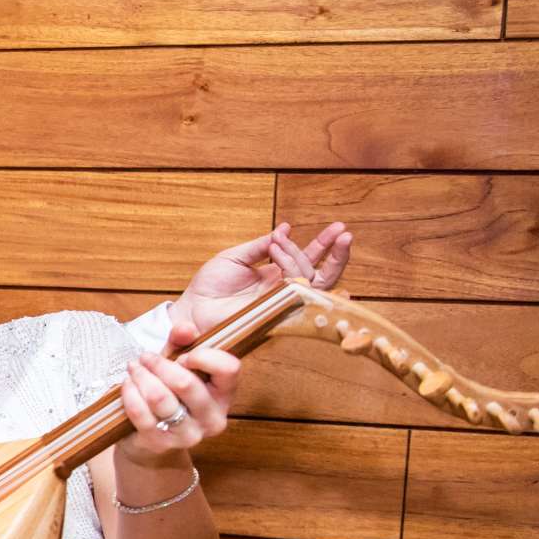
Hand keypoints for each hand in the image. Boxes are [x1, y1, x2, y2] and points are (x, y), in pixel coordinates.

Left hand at [115, 341, 240, 465]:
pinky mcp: (161, 443)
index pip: (229, 368)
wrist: (151, 440)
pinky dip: (130, 393)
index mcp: (225, 394)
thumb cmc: (169, 395)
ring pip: (160, 398)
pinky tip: (127, 384)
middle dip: (159, 364)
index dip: (204, 356)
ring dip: (141, 377)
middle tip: (145, 357)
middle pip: (186, 383)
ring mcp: (189, 434)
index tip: (184, 355)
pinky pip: (141, 412)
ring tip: (133, 368)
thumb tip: (184, 328)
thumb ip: (182, 342)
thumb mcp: (177, 364)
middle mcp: (213, 417)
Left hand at [173, 222, 352, 342]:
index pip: (308, 259)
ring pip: (312, 282)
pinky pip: (296, 292)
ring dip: (302, 257)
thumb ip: (262, 245)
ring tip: (280, 244)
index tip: (337, 228)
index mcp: (276, 273)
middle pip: (321, 273)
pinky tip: (285, 254)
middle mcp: (283, 288)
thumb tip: (284, 228)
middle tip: (344, 233)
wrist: (194, 305)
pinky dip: (293, 270)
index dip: (324, 245)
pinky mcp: (276, 310)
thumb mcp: (237, 256)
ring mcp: (282, 300)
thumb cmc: (210, 284)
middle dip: (335, 253)